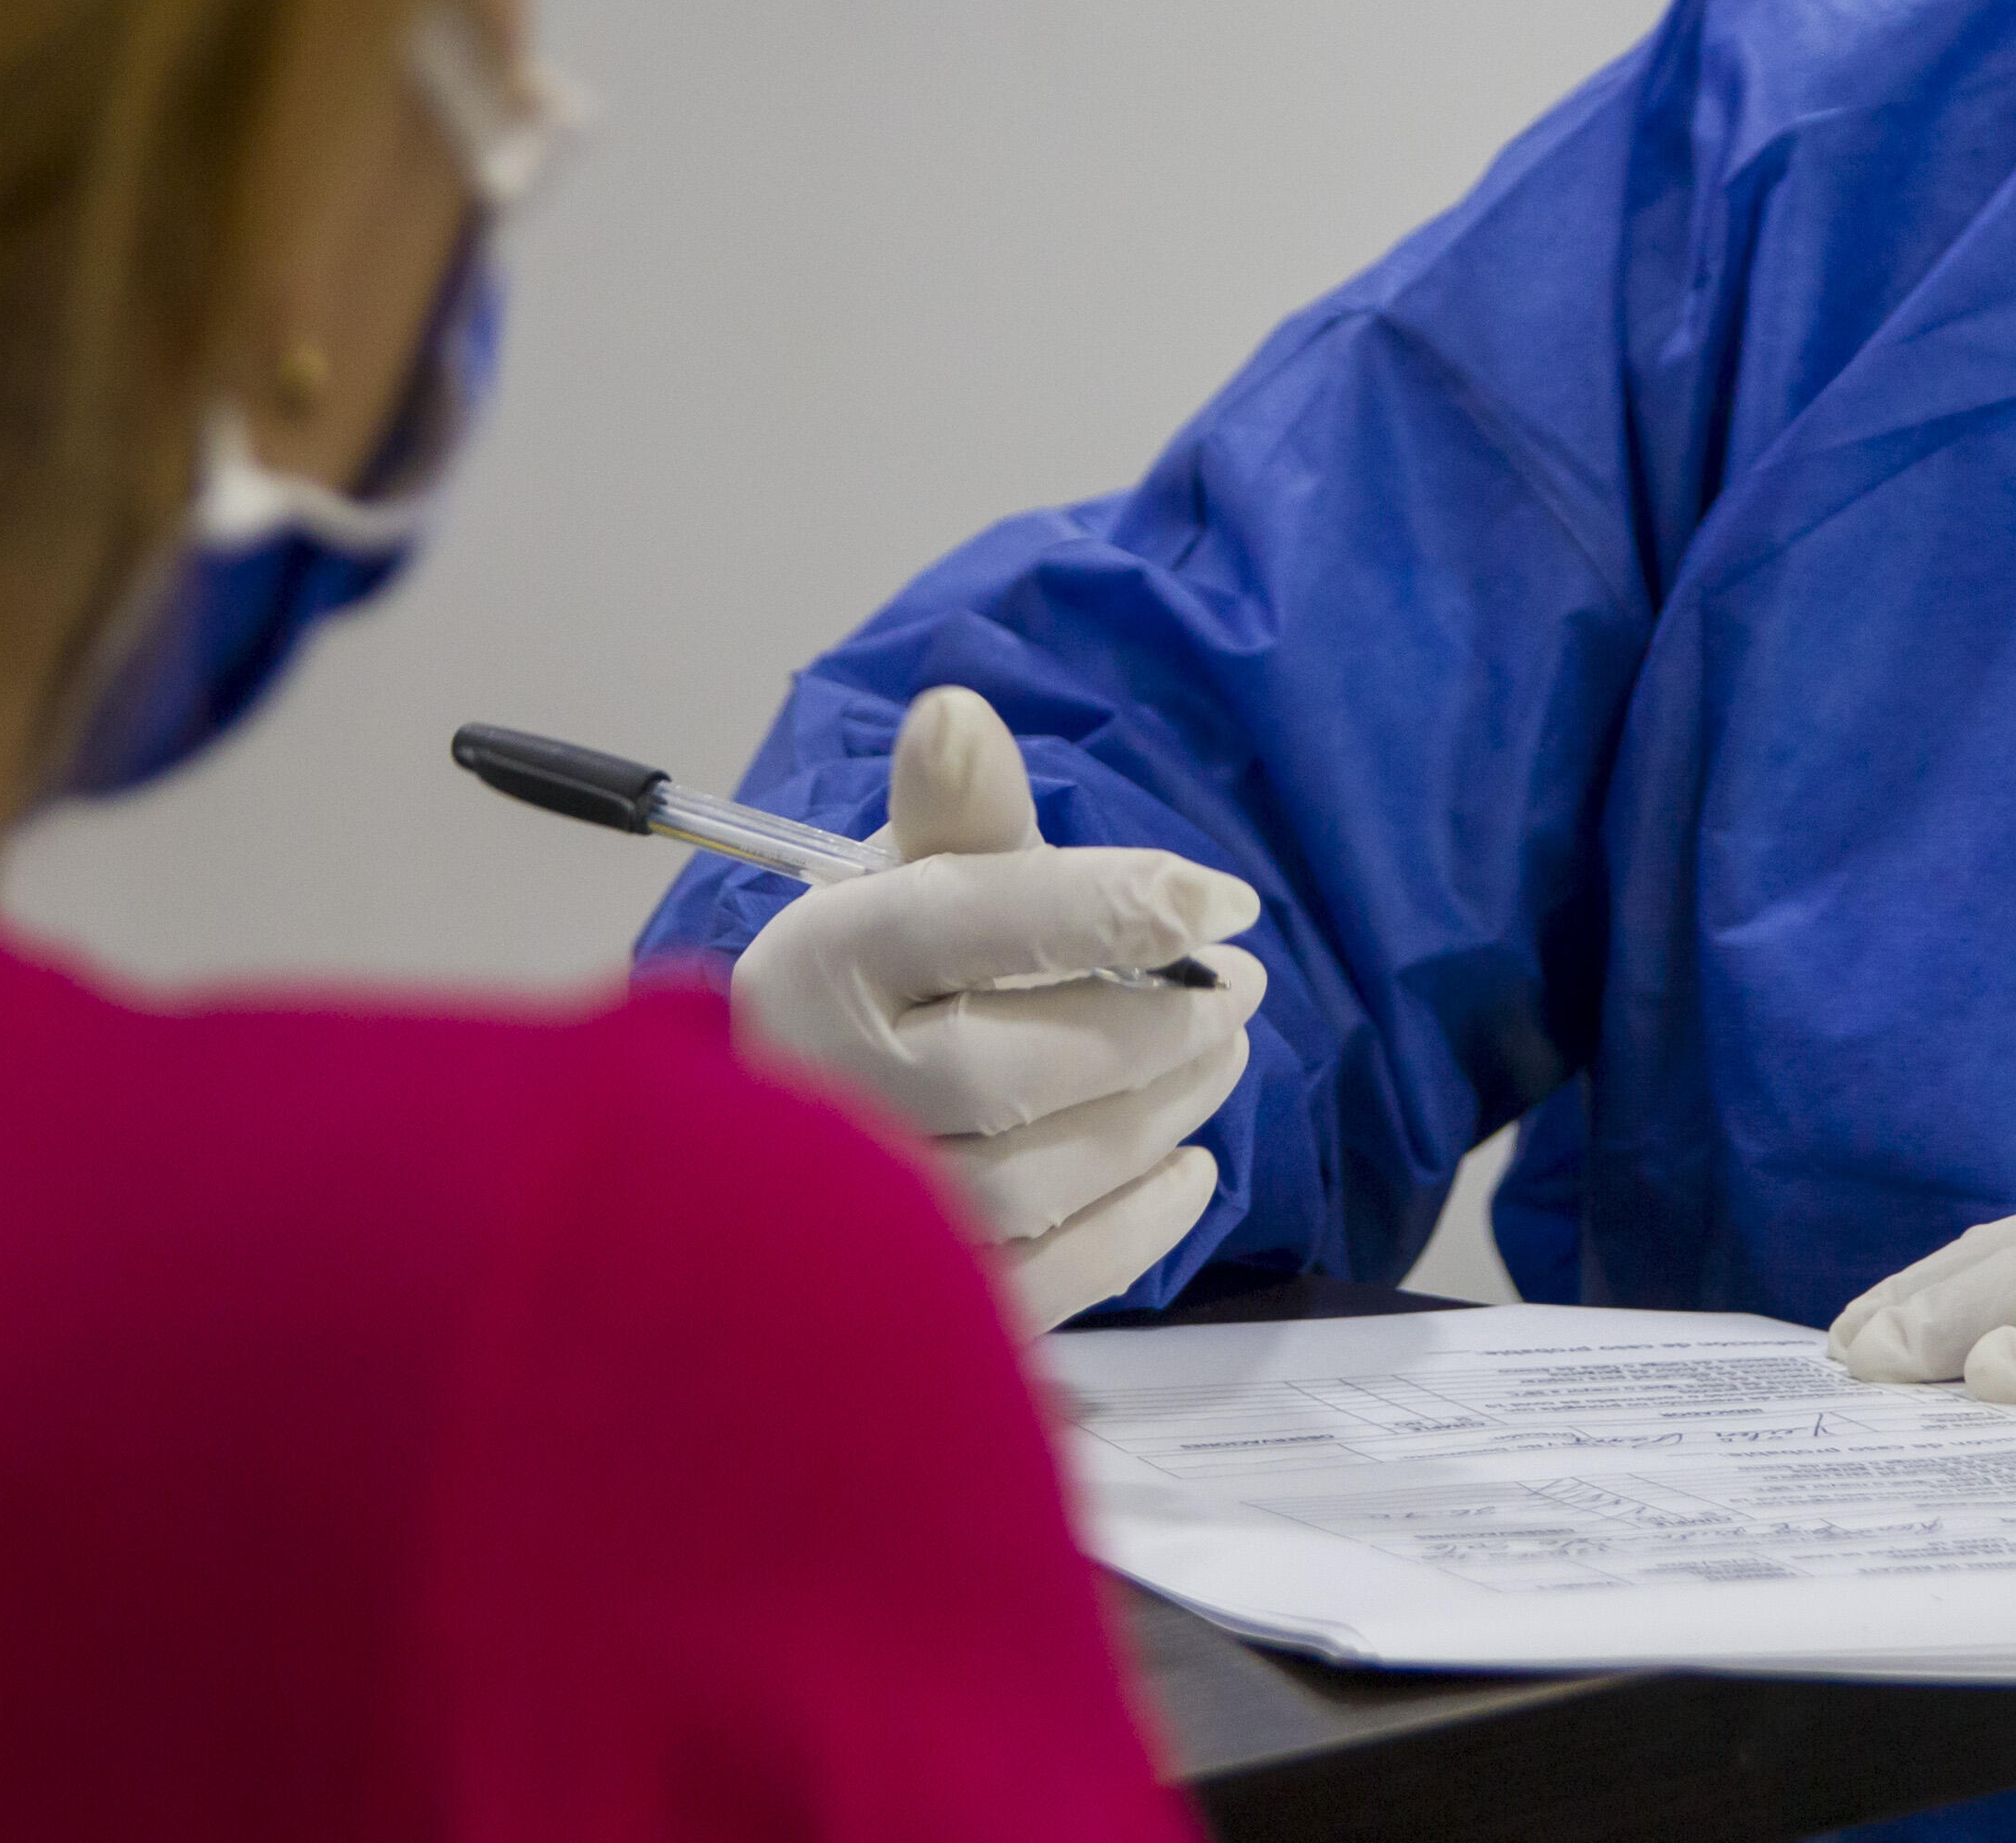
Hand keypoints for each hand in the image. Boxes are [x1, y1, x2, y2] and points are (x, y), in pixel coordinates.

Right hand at [731, 688, 1264, 1331]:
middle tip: (1239, 989)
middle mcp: (820, 1091)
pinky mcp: (906, 1303)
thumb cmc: (873, 996)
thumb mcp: (905, 885)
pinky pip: (1041, 1279)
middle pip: (1010, 1066)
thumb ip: (957, 813)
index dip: (1113, 904)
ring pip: (1034, 1178)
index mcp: (818, 961)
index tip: (1226, 904)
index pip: (970, 920)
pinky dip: (1136, 1222)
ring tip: (1220, 1056)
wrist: (776, 1146)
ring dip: (1159, 1111)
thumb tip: (957, 711)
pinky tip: (1186, 1167)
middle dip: (1156, 1024)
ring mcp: (855, 1214)